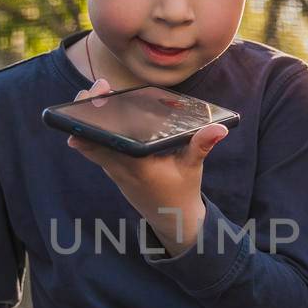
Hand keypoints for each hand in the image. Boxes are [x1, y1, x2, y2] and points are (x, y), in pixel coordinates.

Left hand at [65, 78, 226, 253]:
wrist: (172, 219)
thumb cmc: (182, 191)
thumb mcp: (193, 167)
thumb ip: (202, 145)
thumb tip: (220, 128)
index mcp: (138, 168)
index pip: (109, 145)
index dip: (94, 126)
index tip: (95, 103)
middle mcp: (120, 169)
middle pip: (90, 142)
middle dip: (86, 115)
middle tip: (97, 89)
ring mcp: (113, 171)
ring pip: (90, 146)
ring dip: (88, 122)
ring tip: (97, 93)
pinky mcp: (113, 170)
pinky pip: (96, 150)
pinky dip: (95, 131)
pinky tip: (102, 110)